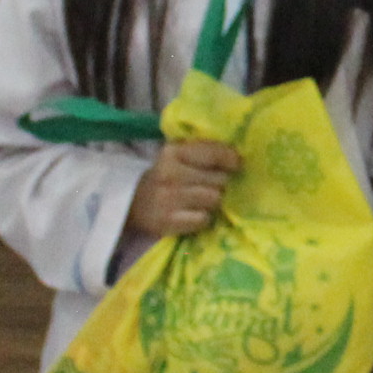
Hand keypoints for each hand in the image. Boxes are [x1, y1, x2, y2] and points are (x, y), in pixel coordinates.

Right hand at [126, 139, 240, 237]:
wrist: (133, 203)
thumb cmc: (166, 177)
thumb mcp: (178, 156)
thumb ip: (204, 151)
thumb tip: (240, 156)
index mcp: (173, 152)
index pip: (213, 153)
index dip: (230, 159)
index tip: (237, 164)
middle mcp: (170, 173)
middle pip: (219, 179)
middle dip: (221, 183)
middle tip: (213, 185)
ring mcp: (168, 198)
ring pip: (214, 199)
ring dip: (213, 201)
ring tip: (202, 200)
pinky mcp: (168, 221)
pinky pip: (203, 219)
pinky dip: (202, 218)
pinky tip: (192, 214)